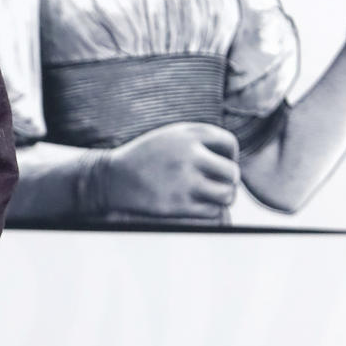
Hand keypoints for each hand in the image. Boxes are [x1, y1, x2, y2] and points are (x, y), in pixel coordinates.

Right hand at [102, 122, 239, 218]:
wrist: (113, 178)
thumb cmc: (147, 156)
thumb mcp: (172, 136)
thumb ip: (201, 139)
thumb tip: (233, 158)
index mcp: (189, 135)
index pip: (229, 144)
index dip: (230, 155)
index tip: (218, 163)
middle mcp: (189, 156)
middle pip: (232, 172)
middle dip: (229, 180)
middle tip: (218, 183)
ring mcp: (184, 181)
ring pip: (226, 194)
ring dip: (223, 197)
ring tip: (213, 196)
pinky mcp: (177, 205)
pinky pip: (212, 211)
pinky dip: (210, 209)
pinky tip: (198, 205)